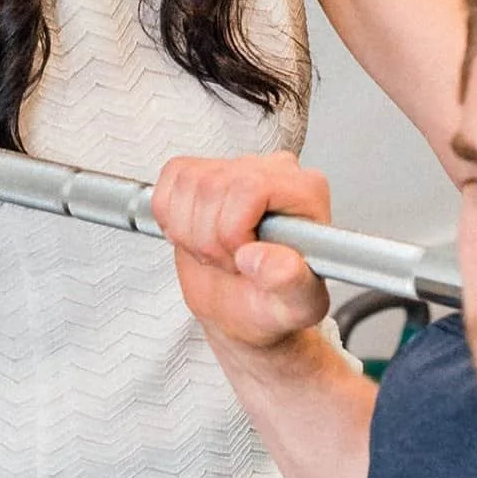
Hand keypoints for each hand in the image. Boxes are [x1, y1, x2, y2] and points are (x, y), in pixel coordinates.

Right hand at [149, 151, 334, 350]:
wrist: (250, 308)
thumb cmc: (279, 303)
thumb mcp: (298, 304)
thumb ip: (290, 282)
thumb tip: (259, 256)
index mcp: (305, 191)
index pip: (250, 187)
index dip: (232, 231)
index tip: (242, 260)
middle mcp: (272, 171)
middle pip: (212, 185)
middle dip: (209, 238)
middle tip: (229, 263)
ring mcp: (236, 168)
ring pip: (187, 182)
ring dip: (188, 231)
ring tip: (214, 253)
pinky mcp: (204, 174)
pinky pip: (172, 177)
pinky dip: (171, 217)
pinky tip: (194, 237)